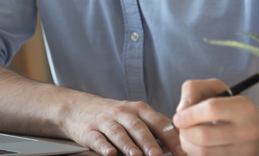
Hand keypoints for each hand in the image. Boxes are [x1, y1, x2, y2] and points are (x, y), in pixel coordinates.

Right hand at [61, 95, 185, 155]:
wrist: (77, 107)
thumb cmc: (114, 115)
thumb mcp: (134, 115)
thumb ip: (154, 127)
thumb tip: (178, 143)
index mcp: (138, 109)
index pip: (158, 122)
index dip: (170, 137)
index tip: (181, 152)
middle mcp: (123, 112)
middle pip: (138, 127)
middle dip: (149, 142)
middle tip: (157, 155)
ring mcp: (105, 121)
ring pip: (118, 133)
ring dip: (128, 145)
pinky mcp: (89, 130)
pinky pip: (97, 139)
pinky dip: (103, 146)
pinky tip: (109, 154)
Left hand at [172, 79, 258, 155]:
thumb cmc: (231, 105)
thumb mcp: (216, 88)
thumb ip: (194, 90)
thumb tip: (181, 111)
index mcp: (244, 108)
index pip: (211, 109)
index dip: (189, 114)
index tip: (178, 117)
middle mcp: (248, 131)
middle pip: (204, 136)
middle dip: (185, 132)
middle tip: (181, 128)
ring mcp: (245, 151)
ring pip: (204, 153)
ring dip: (187, 145)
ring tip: (187, 136)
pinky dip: (196, 153)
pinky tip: (197, 145)